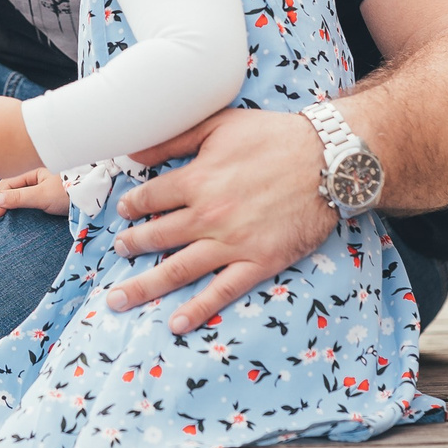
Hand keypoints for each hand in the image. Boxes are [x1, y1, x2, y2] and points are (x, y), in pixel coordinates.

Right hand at [0, 167, 70, 217]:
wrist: (95, 196)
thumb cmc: (70, 193)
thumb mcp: (42, 196)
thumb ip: (19, 198)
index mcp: (34, 169)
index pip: (9, 182)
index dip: (0, 197)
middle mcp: (38, 173)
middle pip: (13, 185)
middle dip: (3, 198)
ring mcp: (44, 182)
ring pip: (21, 190)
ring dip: (11, 200)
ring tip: (3, 212)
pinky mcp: (50, 192)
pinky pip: (30, 194)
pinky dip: (21, 202)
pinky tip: (18, 209)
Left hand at [107, 108, 332, 333]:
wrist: (329, 160)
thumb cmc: (275, 137)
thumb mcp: (220, 124)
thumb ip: (175, 138)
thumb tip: (134, 151)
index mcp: (197, 179)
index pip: (150, 198)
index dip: (133, 206)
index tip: (125, 212)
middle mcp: (208, 215)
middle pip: (156, 237)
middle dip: (130, 246)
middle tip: (118, 252)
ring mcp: (233, 242)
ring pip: (177, 269)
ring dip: (144, 286)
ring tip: (119, 298)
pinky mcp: (259, 262)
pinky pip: (222, 291)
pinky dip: (197, 309)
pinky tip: (176, 323)